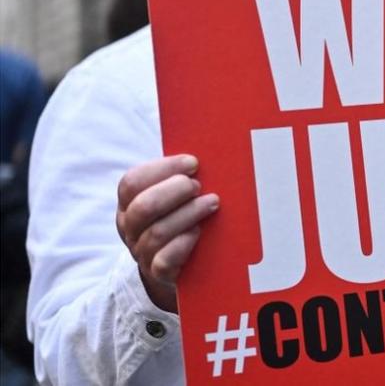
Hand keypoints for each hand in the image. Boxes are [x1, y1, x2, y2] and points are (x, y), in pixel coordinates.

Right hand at [116, 154, 218, 312]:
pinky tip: (199, 232)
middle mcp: (129, 227)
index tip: (193, 163)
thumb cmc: (178, 219)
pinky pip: (165, 260)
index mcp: (128, 203)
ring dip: (188, 213)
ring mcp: (141, 252)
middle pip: (143, 206)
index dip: (163, 169)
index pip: (132, 182)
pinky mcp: (158, 273)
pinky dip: (183, 243)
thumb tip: (205, 153)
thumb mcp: (171, 198)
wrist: (173, 266)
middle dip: (175, 191)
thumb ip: (179, 177)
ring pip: (157, 232)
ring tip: (212, 203)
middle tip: (198, 186)